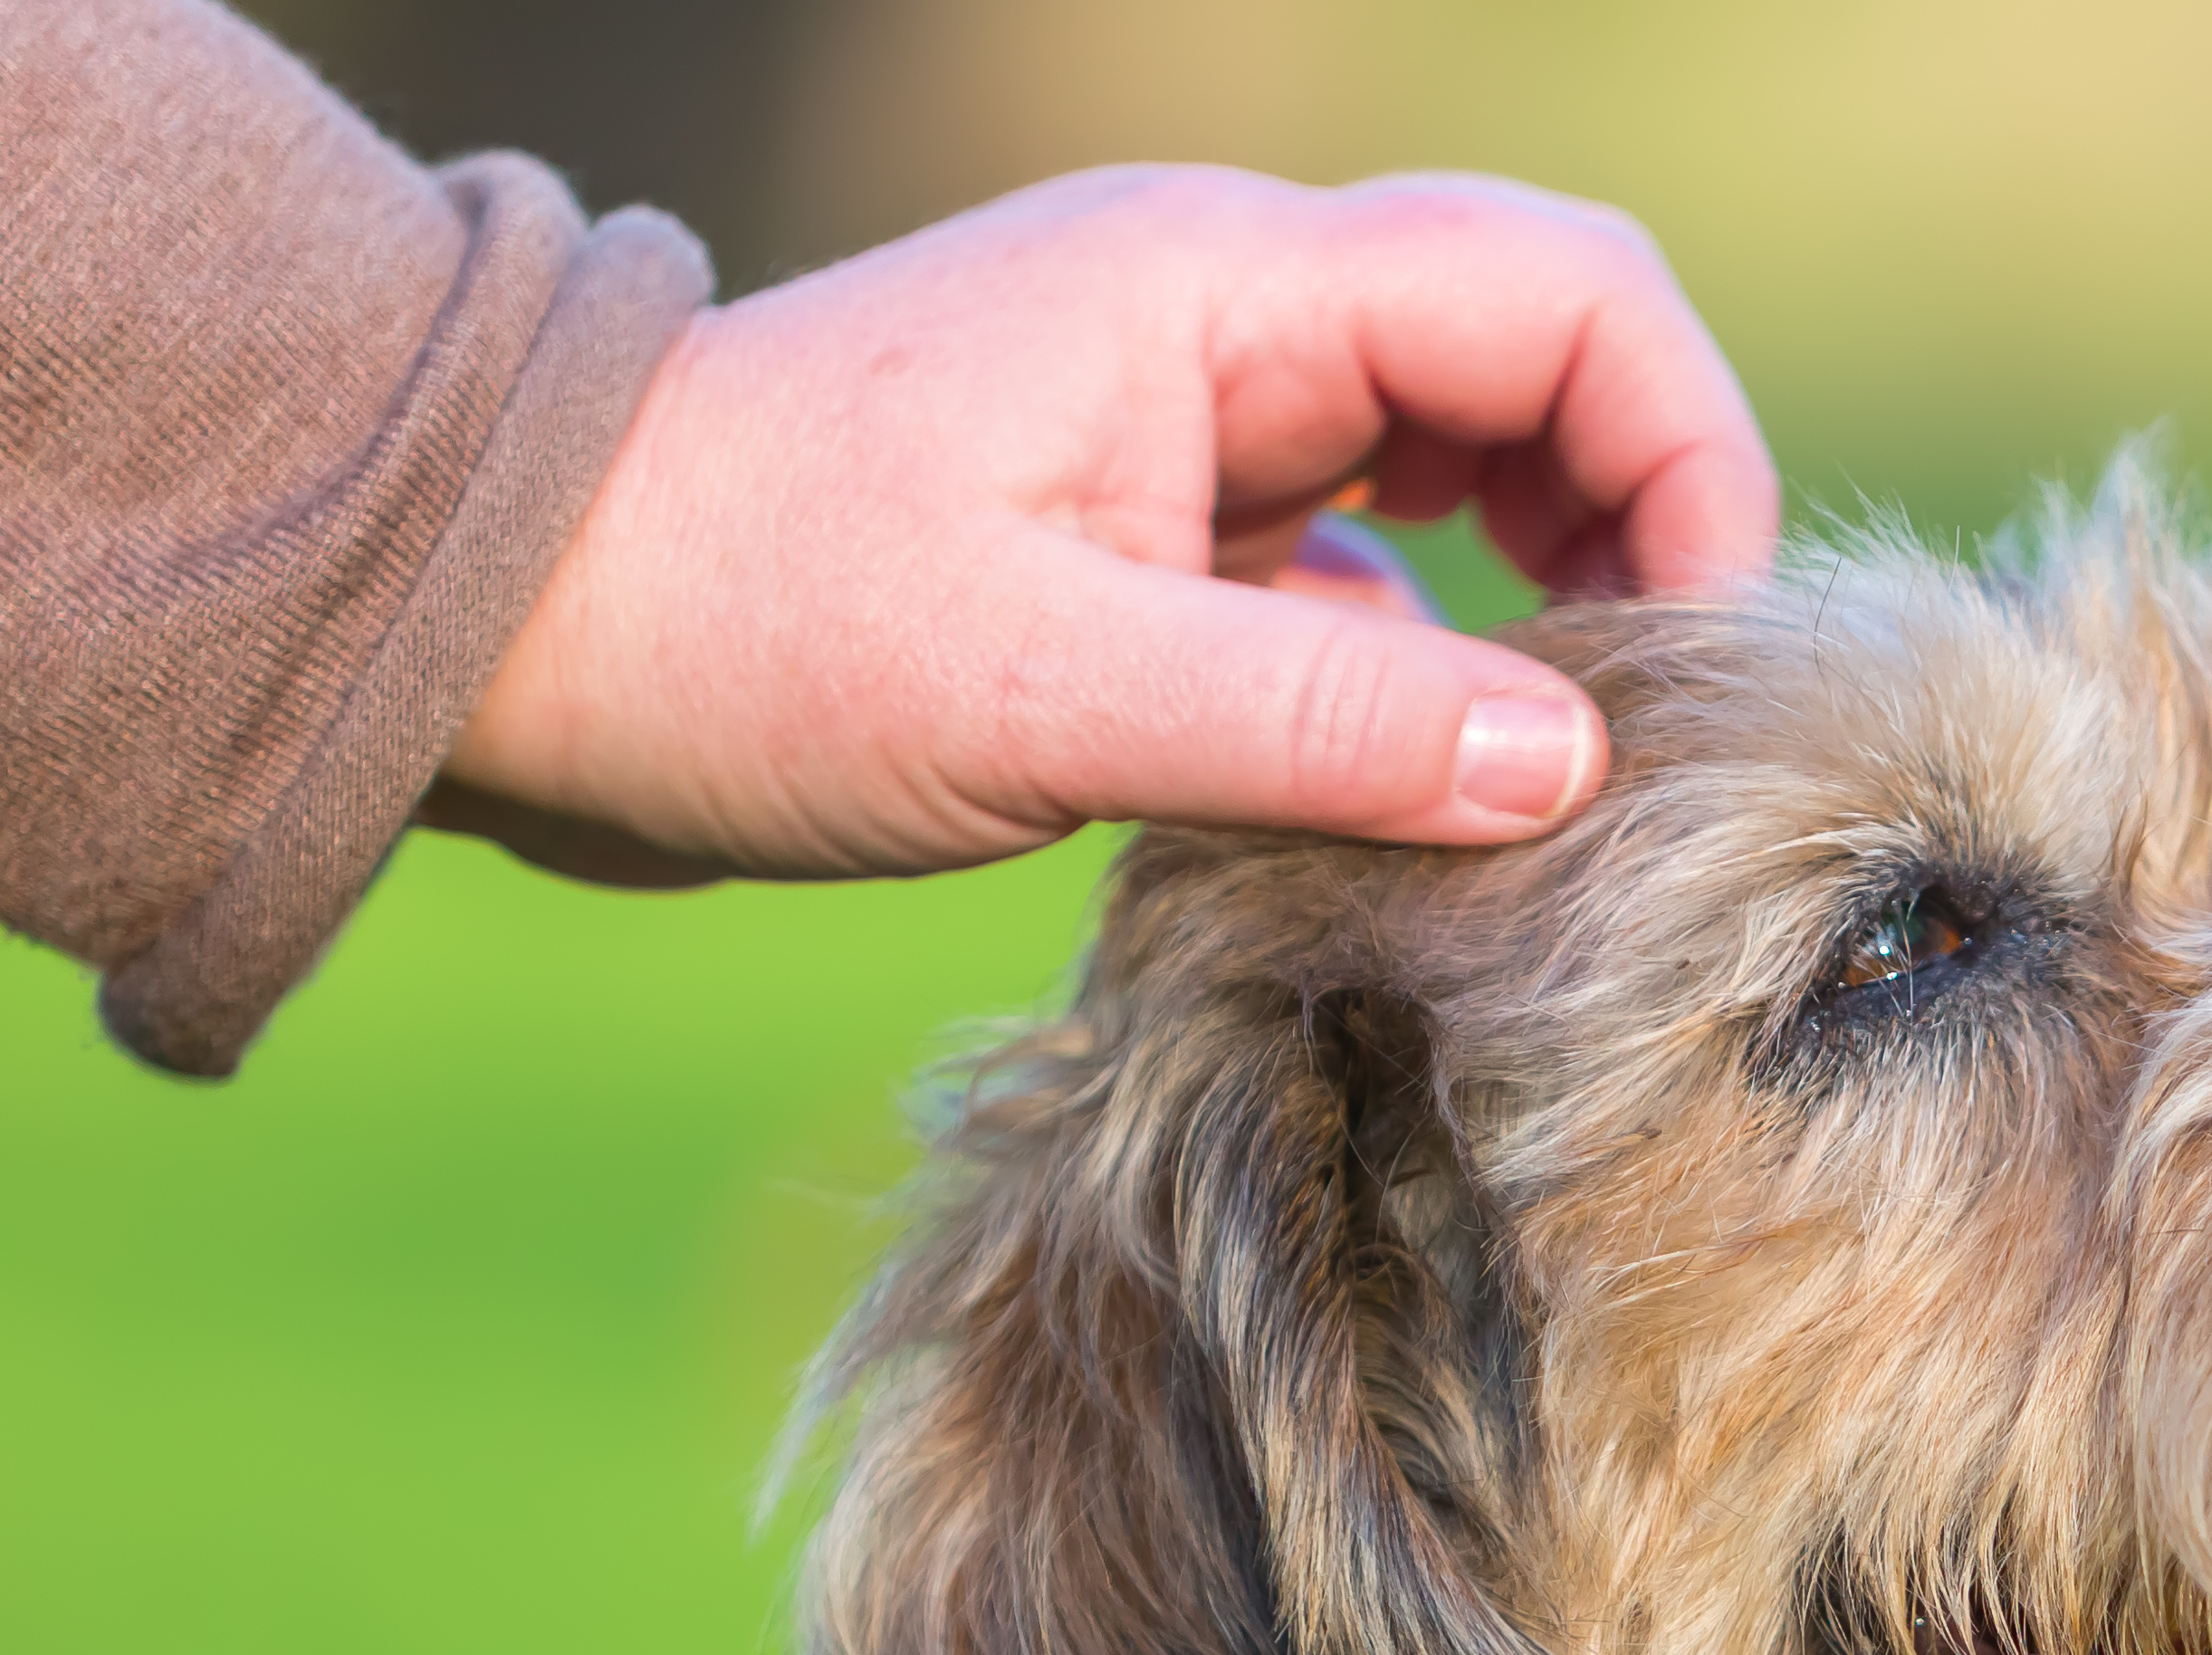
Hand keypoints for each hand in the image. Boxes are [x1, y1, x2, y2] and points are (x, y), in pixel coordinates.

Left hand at [442, 168, 1779, 875]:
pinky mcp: (1149, 532)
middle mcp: (1230, 322)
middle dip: (1642, 531)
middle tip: (1668, 733)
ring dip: (1543, 607)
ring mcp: (1191, 422)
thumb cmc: (743, 630)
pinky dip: (1423, 676)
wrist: (508, 629)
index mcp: (1226, 290)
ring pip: (1464, 471)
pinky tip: (1408, 807)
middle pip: (1545, 368)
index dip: (1685, 458)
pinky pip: (1360, 579)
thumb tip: (1570, 768)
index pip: (1568, 302)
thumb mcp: (1047, 695)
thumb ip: (1326, 729)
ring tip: (1561, 779)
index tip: (1702, 658)